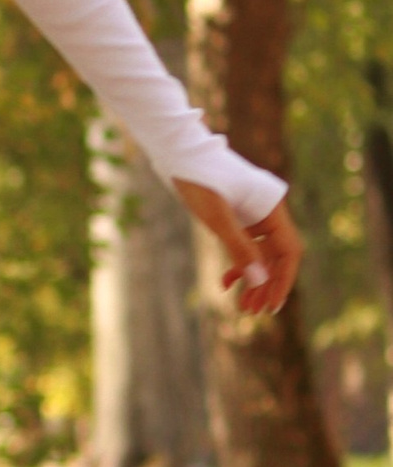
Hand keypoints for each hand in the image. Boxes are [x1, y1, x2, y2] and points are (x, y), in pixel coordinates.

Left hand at [173, 183, 300, 316]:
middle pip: (277, 257)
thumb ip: (239, 248)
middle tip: (252, 312)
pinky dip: (238, 265)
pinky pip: (246, 247)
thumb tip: (259, 281)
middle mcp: (268, 213)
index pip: (289, 252)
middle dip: (266, 285)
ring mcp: (254, 215)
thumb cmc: (198, 180)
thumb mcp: (217, 217)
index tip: (271, 307)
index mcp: (272, 209)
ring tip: (241, 306)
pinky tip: (225, 282)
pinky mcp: (238, 217)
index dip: (282, 281)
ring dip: (253, 280)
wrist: (178, 153)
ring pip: (261, 255)